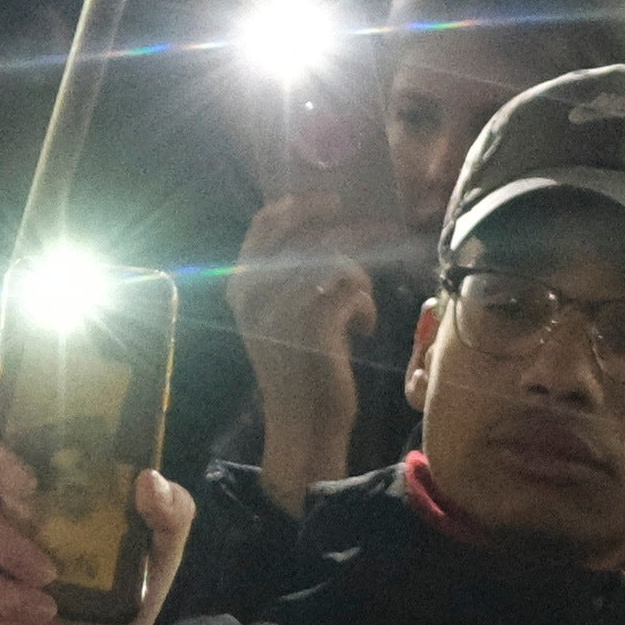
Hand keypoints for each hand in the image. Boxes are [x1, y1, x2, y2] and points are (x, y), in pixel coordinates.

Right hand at [227, 202, 377, 482]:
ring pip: (339, 262)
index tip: (331, 203)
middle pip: (312, 239)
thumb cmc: (298, 364)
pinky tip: (363, 328)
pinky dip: (366, 306)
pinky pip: (355, 290)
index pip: (264, 225)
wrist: (303, 421)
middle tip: (384, 234)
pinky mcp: (315, 323)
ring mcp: (283, 307)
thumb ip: (286, 273)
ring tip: (361, 306)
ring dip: (361, 281)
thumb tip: (326, 224)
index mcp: (240, 287)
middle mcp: (255, 294)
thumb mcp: (277, 315)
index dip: (300, 207)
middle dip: (355, 237)